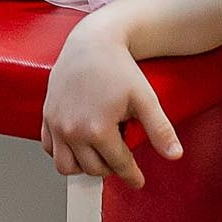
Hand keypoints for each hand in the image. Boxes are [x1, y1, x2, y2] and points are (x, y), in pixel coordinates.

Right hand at [40, 14, 180, 187]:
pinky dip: (62, 152)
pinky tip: (78, 144)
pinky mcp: (46, 115)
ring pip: (66, 166)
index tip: (138, 180)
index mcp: (97, 129)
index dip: (132, 175)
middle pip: (93, 169)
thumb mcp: (145, 98)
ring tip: (98, 154)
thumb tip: (175, 155)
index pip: (118, 165)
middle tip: (121, 156)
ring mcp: (56, 123)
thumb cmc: (118, 67)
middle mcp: (72, 130)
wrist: (92, 42)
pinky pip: (49, 148)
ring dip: (83, 166)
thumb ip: (160, 130)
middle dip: (110, 167)